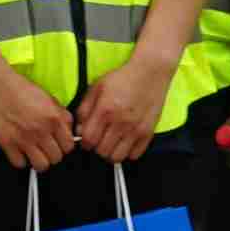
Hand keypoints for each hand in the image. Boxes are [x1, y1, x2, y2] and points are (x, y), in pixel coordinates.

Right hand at [0, 59, 71, 171]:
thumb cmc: (18, 88)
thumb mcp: (48, 97)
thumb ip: (61, 115)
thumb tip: (68, 131)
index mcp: (54, 118)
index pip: (69, 146)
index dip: (64, 146)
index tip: (58, 145)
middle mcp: (41, 130)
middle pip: (57, 158)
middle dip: (52, 154)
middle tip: (45, 147)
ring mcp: (24, 138)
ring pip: (41, 166)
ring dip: (38, 161)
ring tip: (34, 152)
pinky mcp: (7, 143)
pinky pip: (20, 163)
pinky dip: (20, 159)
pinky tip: (19, 150)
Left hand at [69, 47, 177, 164]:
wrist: (149, 73)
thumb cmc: (122, 79)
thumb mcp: (96, 88)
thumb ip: (84, 110)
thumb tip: (79, 130)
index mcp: (105, 110)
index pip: (89, 140)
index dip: (85, 143)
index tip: (87, 140)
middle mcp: (120, 122)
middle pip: (102, 151)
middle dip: (97, 148)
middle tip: (99, 140)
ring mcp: (135, 129)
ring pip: (117, 157)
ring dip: (111, 153)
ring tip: (111, 143)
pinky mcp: (148, 133)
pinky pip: (134, 155)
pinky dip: (127, 153)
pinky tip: (124, 142)